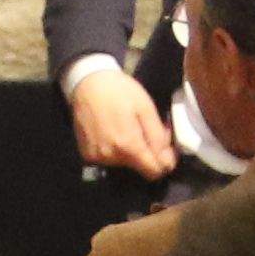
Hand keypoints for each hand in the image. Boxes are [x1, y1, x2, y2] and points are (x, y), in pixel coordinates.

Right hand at [65, 60, 178, 178]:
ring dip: (129, 152)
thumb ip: (158, 137)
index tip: (163, 147)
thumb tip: (167, 162)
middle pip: (139, 169)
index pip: (154, 172)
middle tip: (144, 130)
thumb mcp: (146, 108)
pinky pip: (109, 160)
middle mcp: (111, 157)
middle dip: (146, 154)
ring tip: (127, 128)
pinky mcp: (87, 155)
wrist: (87, 83)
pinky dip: (115, 150)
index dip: (164, 162)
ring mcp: (97, 157)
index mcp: (128, 145)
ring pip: (124, 165)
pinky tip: (112, 132)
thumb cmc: (120, 91)